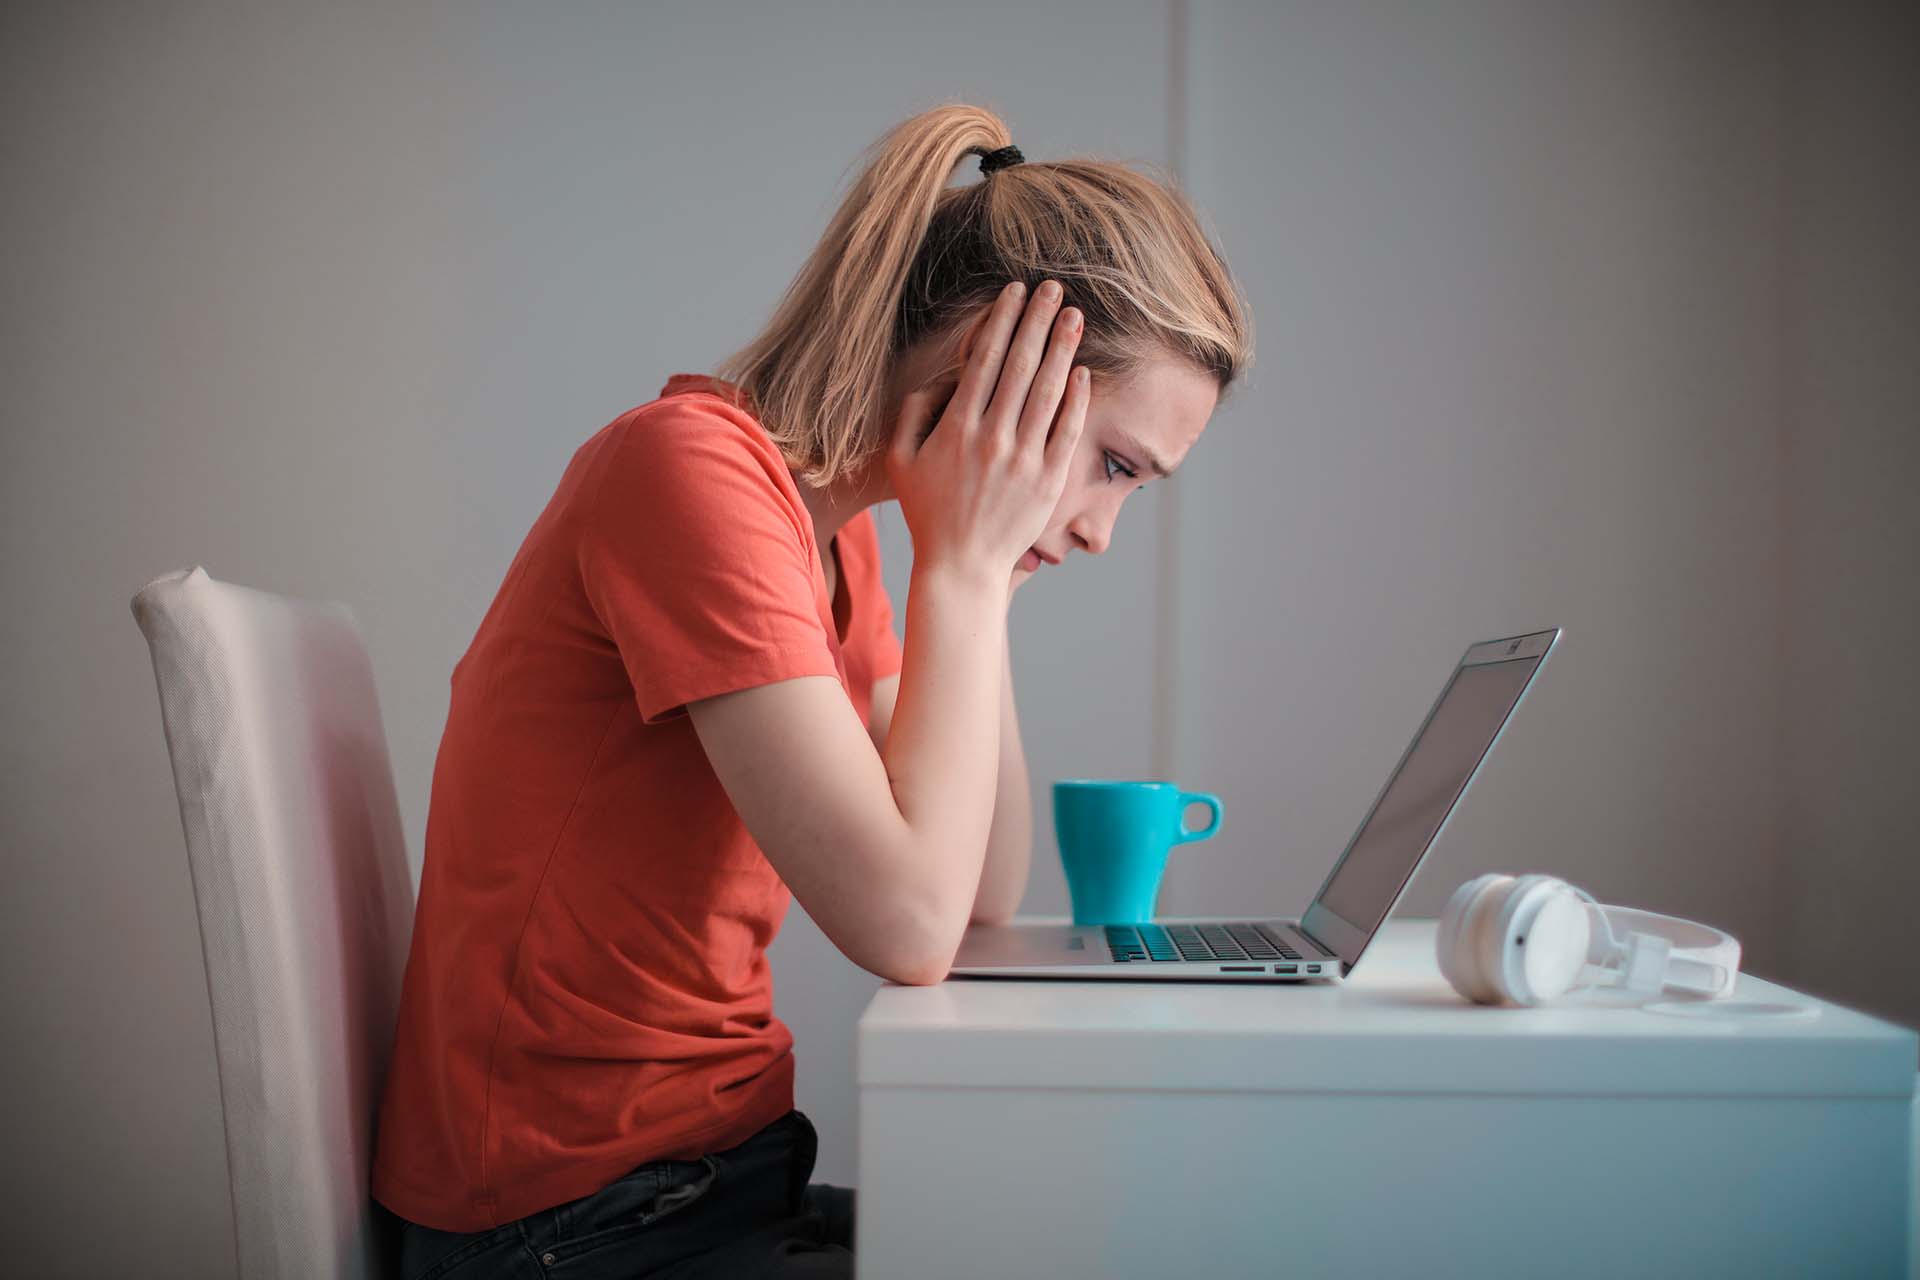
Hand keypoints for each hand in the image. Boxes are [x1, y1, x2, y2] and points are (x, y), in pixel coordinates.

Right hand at [886, 279, 1089, 586]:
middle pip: (1020, 366)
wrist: (961, 566)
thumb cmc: (928, 512)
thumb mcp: (901, 461)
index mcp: (956, 428)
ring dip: (1062, 349)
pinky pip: (1066, 432)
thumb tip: (938, 379)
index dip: (1001, 321)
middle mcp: (992, 439)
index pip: (983, 360)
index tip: (1015, 292)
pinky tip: (1083, 371)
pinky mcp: (1047, 482)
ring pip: (1047, 392)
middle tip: (1054, 288)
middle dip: (1038, 321)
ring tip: (1074, 316)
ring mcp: (1023, 460)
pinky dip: (1076, 399)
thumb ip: (912, 414)